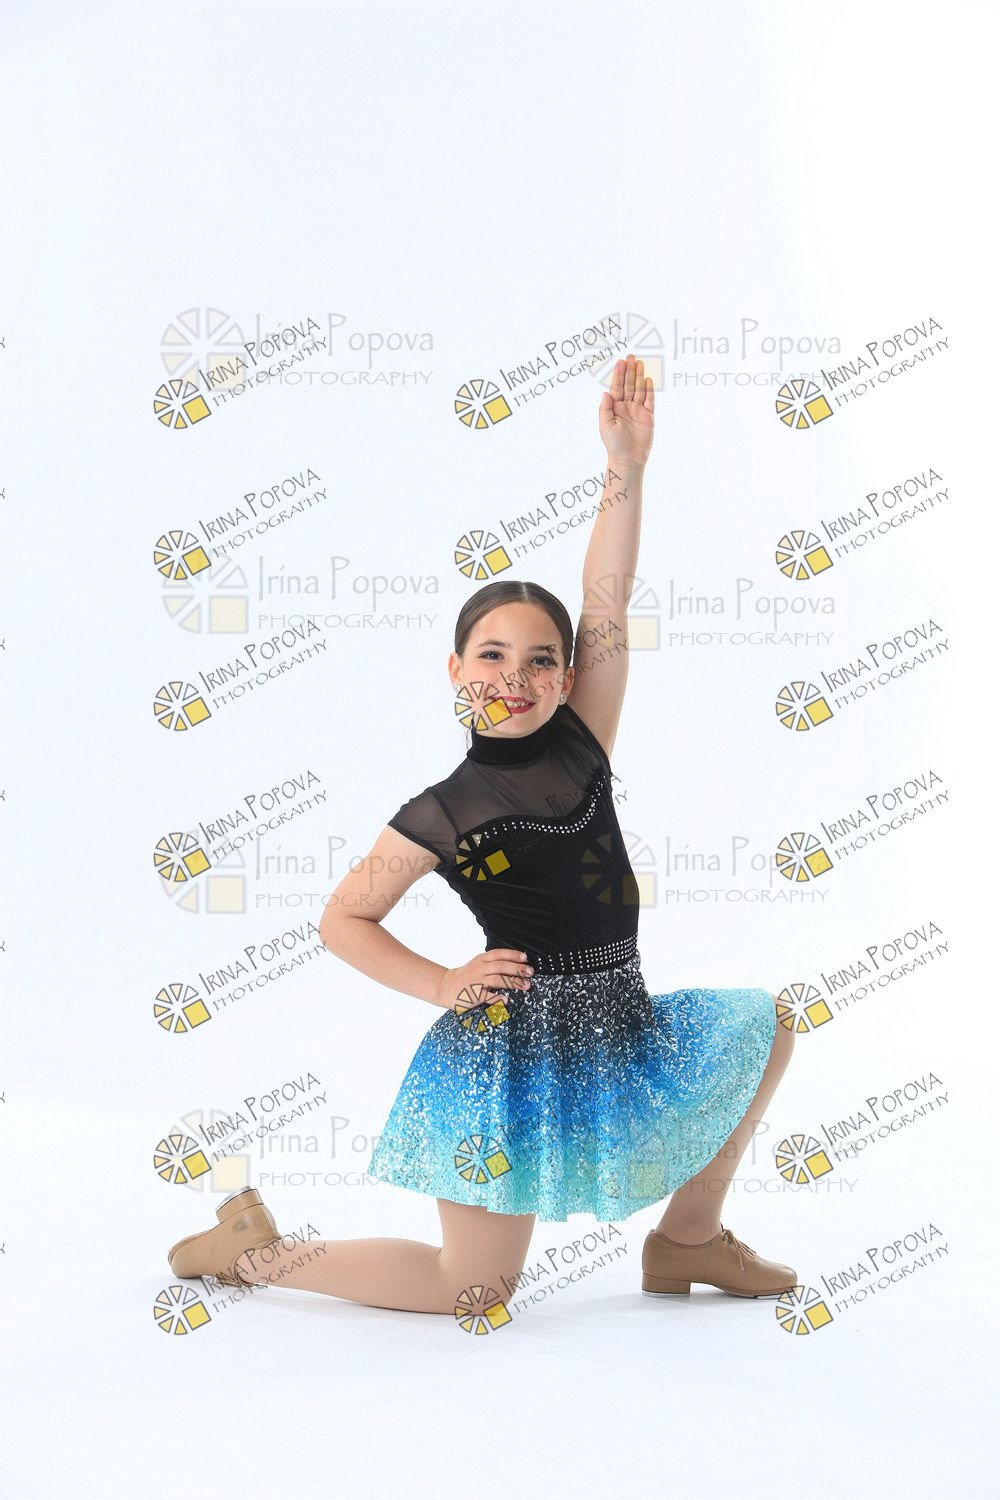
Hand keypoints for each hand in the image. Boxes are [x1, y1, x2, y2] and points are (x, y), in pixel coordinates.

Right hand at [434, 948, 533, 1013]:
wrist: (446, 986)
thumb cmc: (466, 976)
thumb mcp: (478, 964)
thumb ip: (494, 963)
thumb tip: (516, 964)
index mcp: (481, 959)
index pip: (499, 954)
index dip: (513, 955)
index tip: (525, 958)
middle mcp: (480, 968)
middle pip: (501, 966)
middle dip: (517, 968)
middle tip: (530, 972)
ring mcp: (477, 981)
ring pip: (497, 979)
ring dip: (513, 982)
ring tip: (525, 985)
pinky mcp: (474, 995)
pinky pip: (487, 996)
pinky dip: (497, 998)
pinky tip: (506, 1000)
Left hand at [598, 353, 654, 467]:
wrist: (628, 459)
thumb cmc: (614, 444)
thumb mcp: (605, 425)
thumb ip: (605, 408)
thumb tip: (606, 392)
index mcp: (614, 408)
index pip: (617, 387)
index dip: (618, 374)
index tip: (620, 362)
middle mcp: (626, 407)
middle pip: (629, 385)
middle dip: (629, 371)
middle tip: (631, 356)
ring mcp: (638, 411)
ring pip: (639, 390)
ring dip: (639, 376)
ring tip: (640, 363)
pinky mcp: (648, 417)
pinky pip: (649, 401)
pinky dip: (649, 390)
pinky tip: (648, 379)